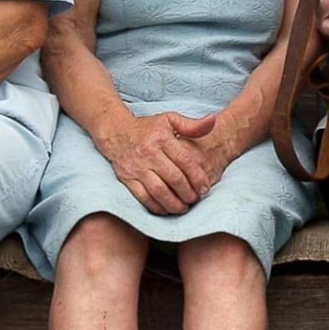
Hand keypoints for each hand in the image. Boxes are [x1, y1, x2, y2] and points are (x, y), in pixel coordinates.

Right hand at [102, 111, 217, 215]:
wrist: (116, 132)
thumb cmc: (148, 127)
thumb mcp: (169, 119)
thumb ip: (192, 125)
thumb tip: (212, 121)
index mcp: (162, 139)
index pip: (185, 161)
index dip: (198, 177)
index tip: (205, 188)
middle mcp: (149, 153)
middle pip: (174, 179)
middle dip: (188, 193)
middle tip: (196, 199)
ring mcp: (137, 168)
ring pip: (159, 191)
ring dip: (174, 203)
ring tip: (184, 207)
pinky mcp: (127, 179)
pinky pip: (144, 198)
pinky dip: (157, 207)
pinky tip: (167, 209)